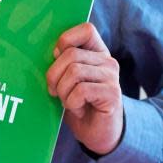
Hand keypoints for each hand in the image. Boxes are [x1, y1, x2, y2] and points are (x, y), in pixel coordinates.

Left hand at [46, 22, 123, 155]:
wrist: (96, 132)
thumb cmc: (77, 103)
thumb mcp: (65, 79)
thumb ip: (61, 62)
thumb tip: (50, 51)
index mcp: (95, 52)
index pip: (86, 29)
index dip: (66, 39)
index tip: (55, 57)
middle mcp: (107, 61)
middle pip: (70, 54)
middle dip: (54, 75)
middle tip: (54, 91)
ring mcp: (112, 76)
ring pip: (74, 72)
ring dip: (63, 91)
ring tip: (68, 101)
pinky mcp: (113, 93)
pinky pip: (81, 90)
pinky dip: (72, 102)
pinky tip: (78, 109)